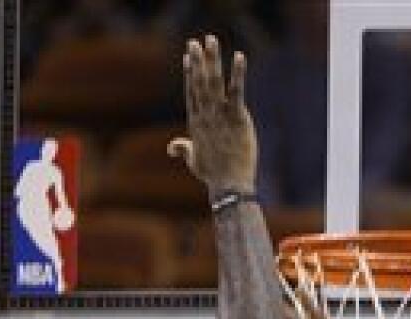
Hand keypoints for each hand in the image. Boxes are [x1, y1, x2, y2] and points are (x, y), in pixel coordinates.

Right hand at [167, 36, 256, 194]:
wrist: (229, 186)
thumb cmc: (213, 176)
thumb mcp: (194, 161)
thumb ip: (183, 149)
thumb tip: (171, 148)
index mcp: (196, 123)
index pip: (192, 92)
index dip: (190, 73)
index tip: (188, 57)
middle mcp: (206, 115)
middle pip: (200, 82)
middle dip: (197, 61)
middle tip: (195, 41)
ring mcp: (220, 115)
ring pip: (214, 81)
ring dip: (212, 59)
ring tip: (211, 40)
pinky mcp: (237, 118)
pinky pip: (237, 90)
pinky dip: (238, 73)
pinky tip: (239, 56)